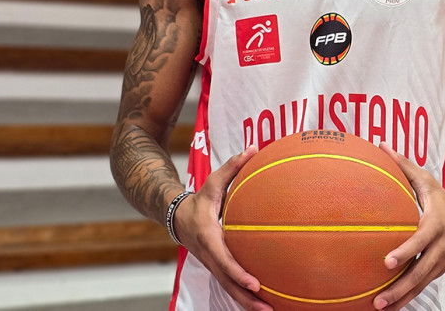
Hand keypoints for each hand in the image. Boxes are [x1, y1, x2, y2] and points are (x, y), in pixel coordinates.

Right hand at [174, 146, 272, 310]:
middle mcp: (209, 256)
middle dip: (246, 298)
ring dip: (247, 303)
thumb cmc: (200, 198)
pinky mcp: (216, 268)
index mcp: (209, 237)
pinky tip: (262, 303)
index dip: (238, 273)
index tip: (255, 283)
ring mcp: (212, 265)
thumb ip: (233, 166)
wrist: (176, 217)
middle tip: (267, 309)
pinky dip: (244, 296)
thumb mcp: (213, 182)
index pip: (224, 259)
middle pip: (228, 283)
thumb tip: (254, 148)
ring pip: (229, 289)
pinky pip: (230, 285)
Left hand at [373, 142, 444, 309]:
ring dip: (402, 299)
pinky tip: (390, 306)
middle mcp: (441, 247)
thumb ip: (402, 165)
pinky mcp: (441, 270)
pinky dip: (408, 298)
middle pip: (420, 272)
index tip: (387, 262)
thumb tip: (380, 145)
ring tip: (379, 308)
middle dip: (400, 288)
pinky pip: (423, 287)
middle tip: (378, 299)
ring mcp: (442, 262)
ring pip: (421, 285)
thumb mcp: (427, 180)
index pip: (420, 241)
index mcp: (436, 224)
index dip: (405, 251)